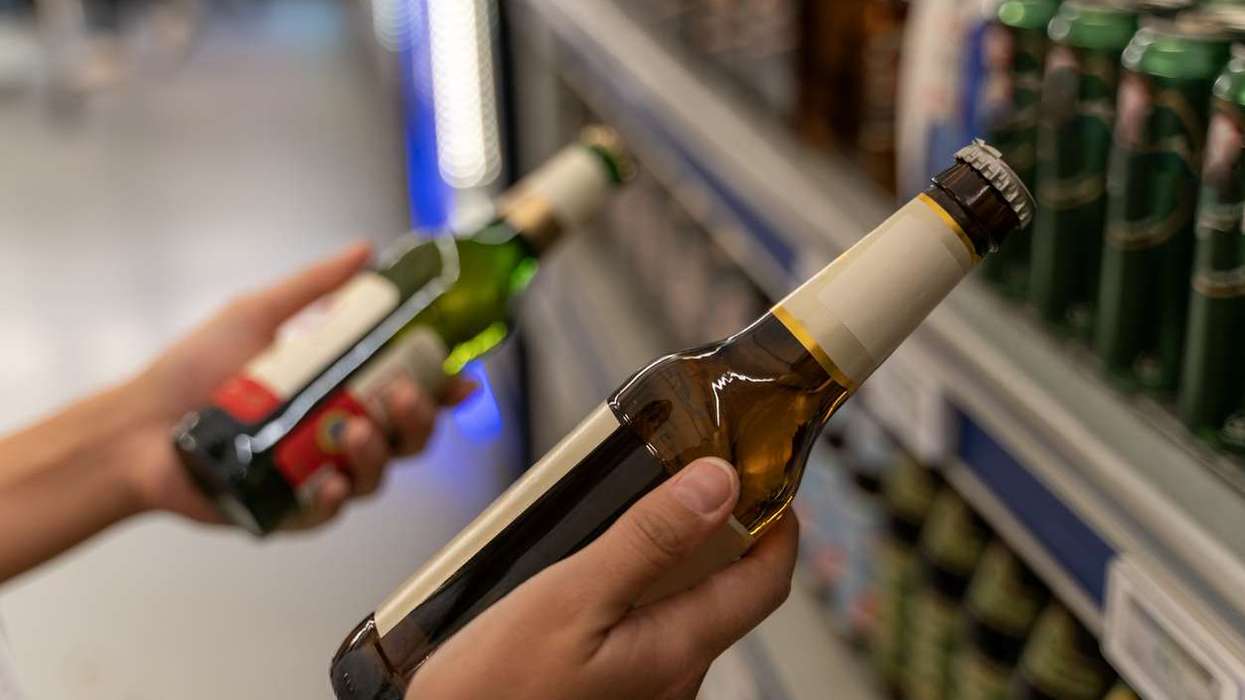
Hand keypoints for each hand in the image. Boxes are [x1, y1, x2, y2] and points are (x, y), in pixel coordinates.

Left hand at [130, 243, 475, 528]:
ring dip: (380, 453)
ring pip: (380, 474)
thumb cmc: (194, 371)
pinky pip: (334, 509)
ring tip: (354, 429)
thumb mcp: (260, 314)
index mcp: (341, 389)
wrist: (140, 426)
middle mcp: (338, 433)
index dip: (443, 389)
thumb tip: (365, 251)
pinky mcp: (293, 510)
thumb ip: (316, 287)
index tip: (462, 380)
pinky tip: (330, 479)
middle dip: (420, 420)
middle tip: (403, 396)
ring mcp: (319, 473)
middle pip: (408, 437)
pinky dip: (339, 494)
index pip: (409, 390)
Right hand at [406, 458, 798, 699]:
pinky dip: (637, 588)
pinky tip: (593, 569)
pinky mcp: (612, 690)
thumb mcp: (571, 598)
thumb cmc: (496, 692)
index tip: (764, 477)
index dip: (779, 523)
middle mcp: (674, 676)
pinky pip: (645, 629)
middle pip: (726, 590)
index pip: (767, 580)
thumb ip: (648, 540)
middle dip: (719, 530)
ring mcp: (645, 688)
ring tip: (631, 513)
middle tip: (687, 475)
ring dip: (673, 558)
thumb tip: (718, 485)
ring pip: (682, 608)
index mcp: (678, 649)